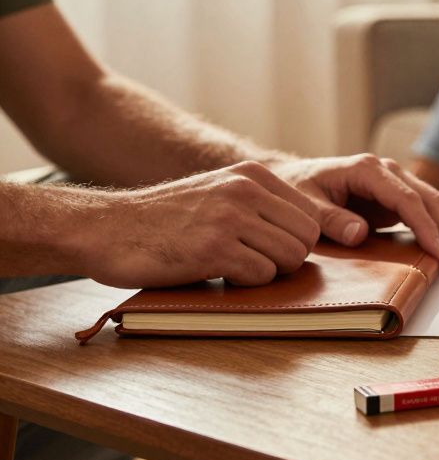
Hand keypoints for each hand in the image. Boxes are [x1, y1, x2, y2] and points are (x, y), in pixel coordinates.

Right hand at [74, 161, 321, 288]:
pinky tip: (217, 274)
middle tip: (252, 264)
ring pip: (290, 258)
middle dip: (286, 260)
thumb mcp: (219, 193)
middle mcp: (245, 190)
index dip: (295, 242)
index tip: (268, 251)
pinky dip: (245, 284)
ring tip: (233, 267)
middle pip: (306, 239)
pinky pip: (261, 276)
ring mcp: (230, 218)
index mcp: (252, 175)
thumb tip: (307, 238)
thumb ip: (260, 205)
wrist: (106, 229)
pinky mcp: (213, 249)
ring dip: (266, 273)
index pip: (310, 216)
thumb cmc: (166, 220)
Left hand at [268, 155, 438, 270]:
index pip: (408, 199)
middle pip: (431, 198)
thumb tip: (360, 233)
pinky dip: (436, 231)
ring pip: (434, 204)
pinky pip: (424, 212)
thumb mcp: (306, 205)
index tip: (437, 253)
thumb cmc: (297, 189)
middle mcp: (388, 171)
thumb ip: (331, 219)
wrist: (292, 178)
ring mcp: (395, 183)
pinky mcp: (396, 197)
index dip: (426, 227)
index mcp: (368, 169)